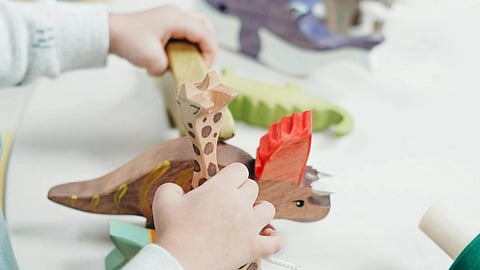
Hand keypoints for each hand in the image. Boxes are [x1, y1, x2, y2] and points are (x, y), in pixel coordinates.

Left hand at [109, 5, 216, 75]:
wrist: (109, 32)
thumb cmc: (127, 39)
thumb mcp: (150, 60)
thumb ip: (167, 68)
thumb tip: (170, 69)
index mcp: (176, 20)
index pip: (205, 34)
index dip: (210, 53)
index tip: (204, 69)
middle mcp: (175, 15)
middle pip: (205, 27)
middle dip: (208, 46)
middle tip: (202, 63)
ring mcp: (170, 18)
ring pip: (196, 28)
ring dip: (198, 44)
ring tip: (192, 61)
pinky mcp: (164, 24)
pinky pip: (184, 31)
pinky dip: (187, 44)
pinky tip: (178, 56)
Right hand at [152, 163, 281, 269]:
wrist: (178, 261)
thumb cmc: (173, 233)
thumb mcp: (164, 199)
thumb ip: (172, 187)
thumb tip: (178, 190)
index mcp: (221, 189)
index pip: (239, 170)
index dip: (232, 175)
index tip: (226, 183)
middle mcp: (239, 204)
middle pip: (253, 187)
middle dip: (242, 192)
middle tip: (230, 201)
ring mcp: (249, 226)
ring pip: (268, 209)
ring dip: (259, 210)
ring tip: (249, 216)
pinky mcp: (252, 247)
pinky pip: (275, 241)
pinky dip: (273, 239)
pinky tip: (265, 236)